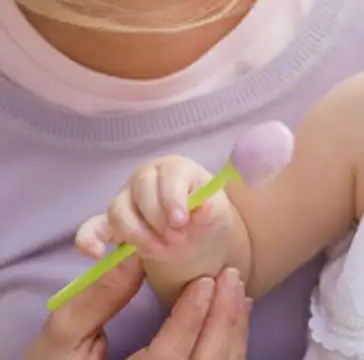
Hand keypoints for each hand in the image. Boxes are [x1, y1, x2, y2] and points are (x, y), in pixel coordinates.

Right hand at [25, 258, 250, 359]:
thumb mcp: (62, 338)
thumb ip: (97, 298)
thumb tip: (133, 253)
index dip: (190, 319)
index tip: (205, 280)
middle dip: (222, 321)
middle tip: (230, 276)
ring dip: (233, 334)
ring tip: (238, 292)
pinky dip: (231, 351)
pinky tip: (234, 320)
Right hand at [76, 157, 233, 262]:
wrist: (195, 235)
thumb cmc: (205, 215)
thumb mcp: (216, 213)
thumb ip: (210, 210)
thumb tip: (202, 208)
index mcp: (175, 168)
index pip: (169, 175)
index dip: (172, 199)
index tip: (181, 223)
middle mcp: (146, 177)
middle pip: (141, 192)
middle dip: (158, 220)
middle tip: (177, 240)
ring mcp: (125, 198)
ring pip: (118, 211)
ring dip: (137, 235)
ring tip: (160, 251)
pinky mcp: (109, 223)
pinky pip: (91, 228)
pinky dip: (88, 239)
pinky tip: (97, 254)